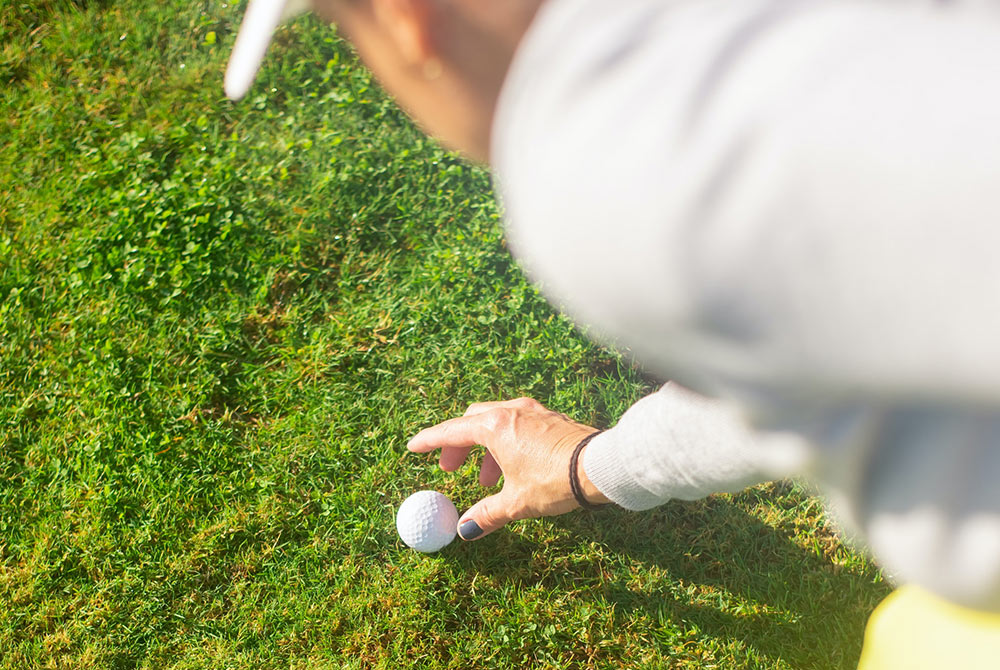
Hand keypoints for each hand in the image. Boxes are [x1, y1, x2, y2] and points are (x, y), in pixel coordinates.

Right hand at [407, 397, 610, 540]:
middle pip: (473, 420)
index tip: (414, 447)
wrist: (601, 466)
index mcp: (496, 427)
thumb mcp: (517, 502)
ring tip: (487, 479)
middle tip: (452, 469)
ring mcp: (534, 412)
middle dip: (459, 444)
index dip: (431, 441)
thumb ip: (487, 514)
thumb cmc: (556, 481)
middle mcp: (512, 412)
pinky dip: (506, 442)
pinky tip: (514, 466)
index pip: (453, 431)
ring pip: (497, 421)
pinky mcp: (552, 418)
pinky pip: (518, 424)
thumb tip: (464, 530)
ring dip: (485, 447)